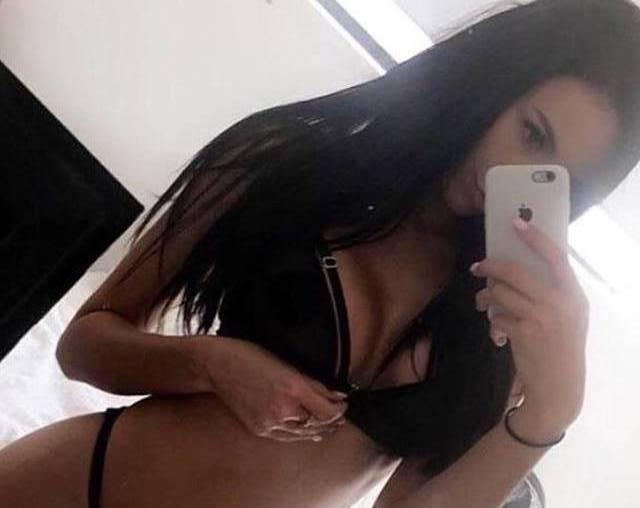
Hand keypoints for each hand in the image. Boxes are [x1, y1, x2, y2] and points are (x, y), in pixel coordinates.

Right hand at [202, 336, 347, 441]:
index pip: (327, 410)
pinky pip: (286, 437)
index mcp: (293, 387)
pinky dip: (300, 434)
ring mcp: (269, 422)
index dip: (339, 409)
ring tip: (329, 425)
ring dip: (319, 429)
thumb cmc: (251, 357)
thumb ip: (314, 383)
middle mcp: (283, 408)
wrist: (217, 366)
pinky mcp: (259, 430)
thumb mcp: (287, 364)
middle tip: (341, 416)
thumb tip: (337, 395)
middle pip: (318, 423)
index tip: (344, 403)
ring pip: (303, 433)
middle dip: (332, 420)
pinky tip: (308, 432)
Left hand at [472, 217, 589, 432]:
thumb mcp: (568, 315)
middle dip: (490, 266)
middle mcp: (559, 303)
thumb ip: (551, 291)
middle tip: (477, 267)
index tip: (515, 222)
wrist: (559, 386)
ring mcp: (540, 318)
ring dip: (485, 297)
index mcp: (573, 294)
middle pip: (515, 271)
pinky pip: (495, 318)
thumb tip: (517, 268)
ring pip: (499, 293)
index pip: (555, 256)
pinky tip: (498, 333)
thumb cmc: (561, 346)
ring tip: (483, 303)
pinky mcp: (522, 334)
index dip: (534, 237)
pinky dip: (492, 323)